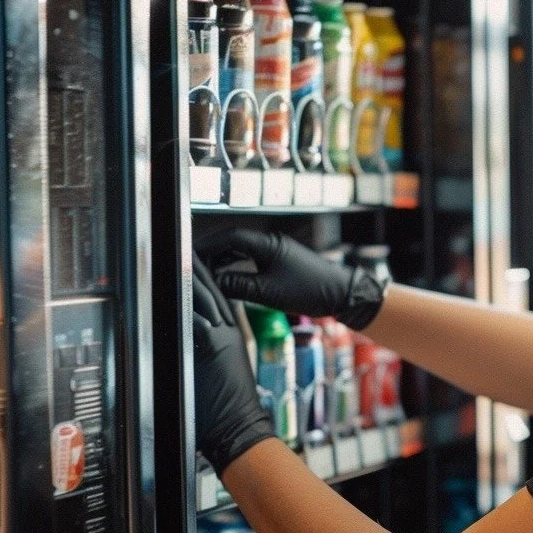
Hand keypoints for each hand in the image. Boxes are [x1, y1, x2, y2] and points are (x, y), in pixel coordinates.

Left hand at [192, 255, 275, 474]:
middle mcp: (227, 333)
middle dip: (196, 268)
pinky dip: (188, 300)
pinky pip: (197, 317)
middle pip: (211, 291)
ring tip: (181, 256)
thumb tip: (186, 343)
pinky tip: (178, 286)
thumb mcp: (219, 371)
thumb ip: (204, 351)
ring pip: (205, 298)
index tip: (191, 261)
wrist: (240, 428)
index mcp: (228, 336)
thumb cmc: (227, 408)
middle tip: (184, 247)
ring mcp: (221, 339)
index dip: (203, 277)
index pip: (215, 297)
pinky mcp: (214, 348)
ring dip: (191, 277)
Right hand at [197, 229, 386, 330]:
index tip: (191, 256)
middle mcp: (271, 243)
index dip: (208, 246)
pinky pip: (253, 259)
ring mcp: (277, 251)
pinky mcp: (282, 262)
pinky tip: (229, 278)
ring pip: (242, 251)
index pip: (229, 238)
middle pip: (233, 242)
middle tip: (195, 267)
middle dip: (212, 253)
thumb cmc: (308, 291)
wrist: (341, 294)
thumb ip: (237, 284)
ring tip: (208, 275)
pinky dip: (238, 267)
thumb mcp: (267, 292)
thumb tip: (212, 281)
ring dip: (225, 261)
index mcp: (267, 244)